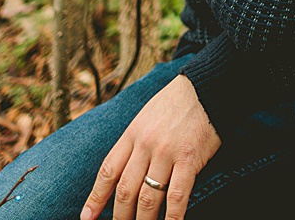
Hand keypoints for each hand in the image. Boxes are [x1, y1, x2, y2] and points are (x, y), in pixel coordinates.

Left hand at [81, 75, 220, 219]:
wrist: (207, 87)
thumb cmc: (176, 103)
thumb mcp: (146, 117)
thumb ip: (134, 142)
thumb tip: (123, 173)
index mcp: (132, 134)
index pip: (108, 171)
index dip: (96, 198)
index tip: (87, 218)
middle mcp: (145, 145)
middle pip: (126, 189)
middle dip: (120, 216)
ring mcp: (167, 152)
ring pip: (148, 197)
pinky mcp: (189, 158)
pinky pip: (177, 194)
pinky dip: (172, 216)